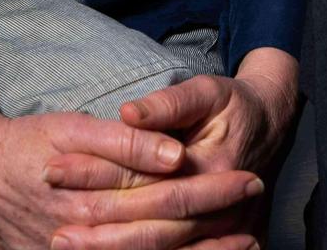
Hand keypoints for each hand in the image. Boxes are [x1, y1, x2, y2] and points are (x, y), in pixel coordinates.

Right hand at [0, 103, 262, 249]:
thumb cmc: (28, 143)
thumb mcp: (73, 128)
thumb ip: (125, 141)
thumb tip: (173, 154)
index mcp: (93, 201)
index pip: (167, 199)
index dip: (211, 191)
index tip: (249, 179)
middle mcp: (87, 238)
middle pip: (165, 238)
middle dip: (215, 227)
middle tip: (256, 211)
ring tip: (244, 244)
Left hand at [46, 50, 298, 247]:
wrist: (272, 125)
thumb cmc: (233, 105)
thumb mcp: (206, 92)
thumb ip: (168, 103)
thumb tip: (129, 112)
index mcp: (213, 167)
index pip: (147, 181)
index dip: (99, 178)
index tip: (54, 172)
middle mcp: (220, 208)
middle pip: (153, 228)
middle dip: (101, 233)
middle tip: (56, 233)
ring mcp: (223, 230)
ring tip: (68, 246)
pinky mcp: (219, 240)